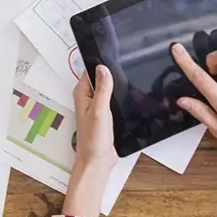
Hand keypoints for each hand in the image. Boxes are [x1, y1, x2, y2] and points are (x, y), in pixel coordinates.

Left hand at [61, 64, 119, 216]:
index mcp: (82, 93)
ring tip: (134, 79)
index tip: (118, 55)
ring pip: (110, 89)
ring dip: (119, 86)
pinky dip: (121, 98)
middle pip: (102, 77)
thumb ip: (102, 89)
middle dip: (114, 74)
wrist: (98, 162)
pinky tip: (132, 96)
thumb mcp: (100, 111)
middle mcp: (88, 97)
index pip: (92, 69)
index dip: (103, 62)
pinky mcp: (107, 114)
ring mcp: (98, 106)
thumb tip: (103, 67)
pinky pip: (114, 100)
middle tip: (130, 66)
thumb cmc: (94, 139)